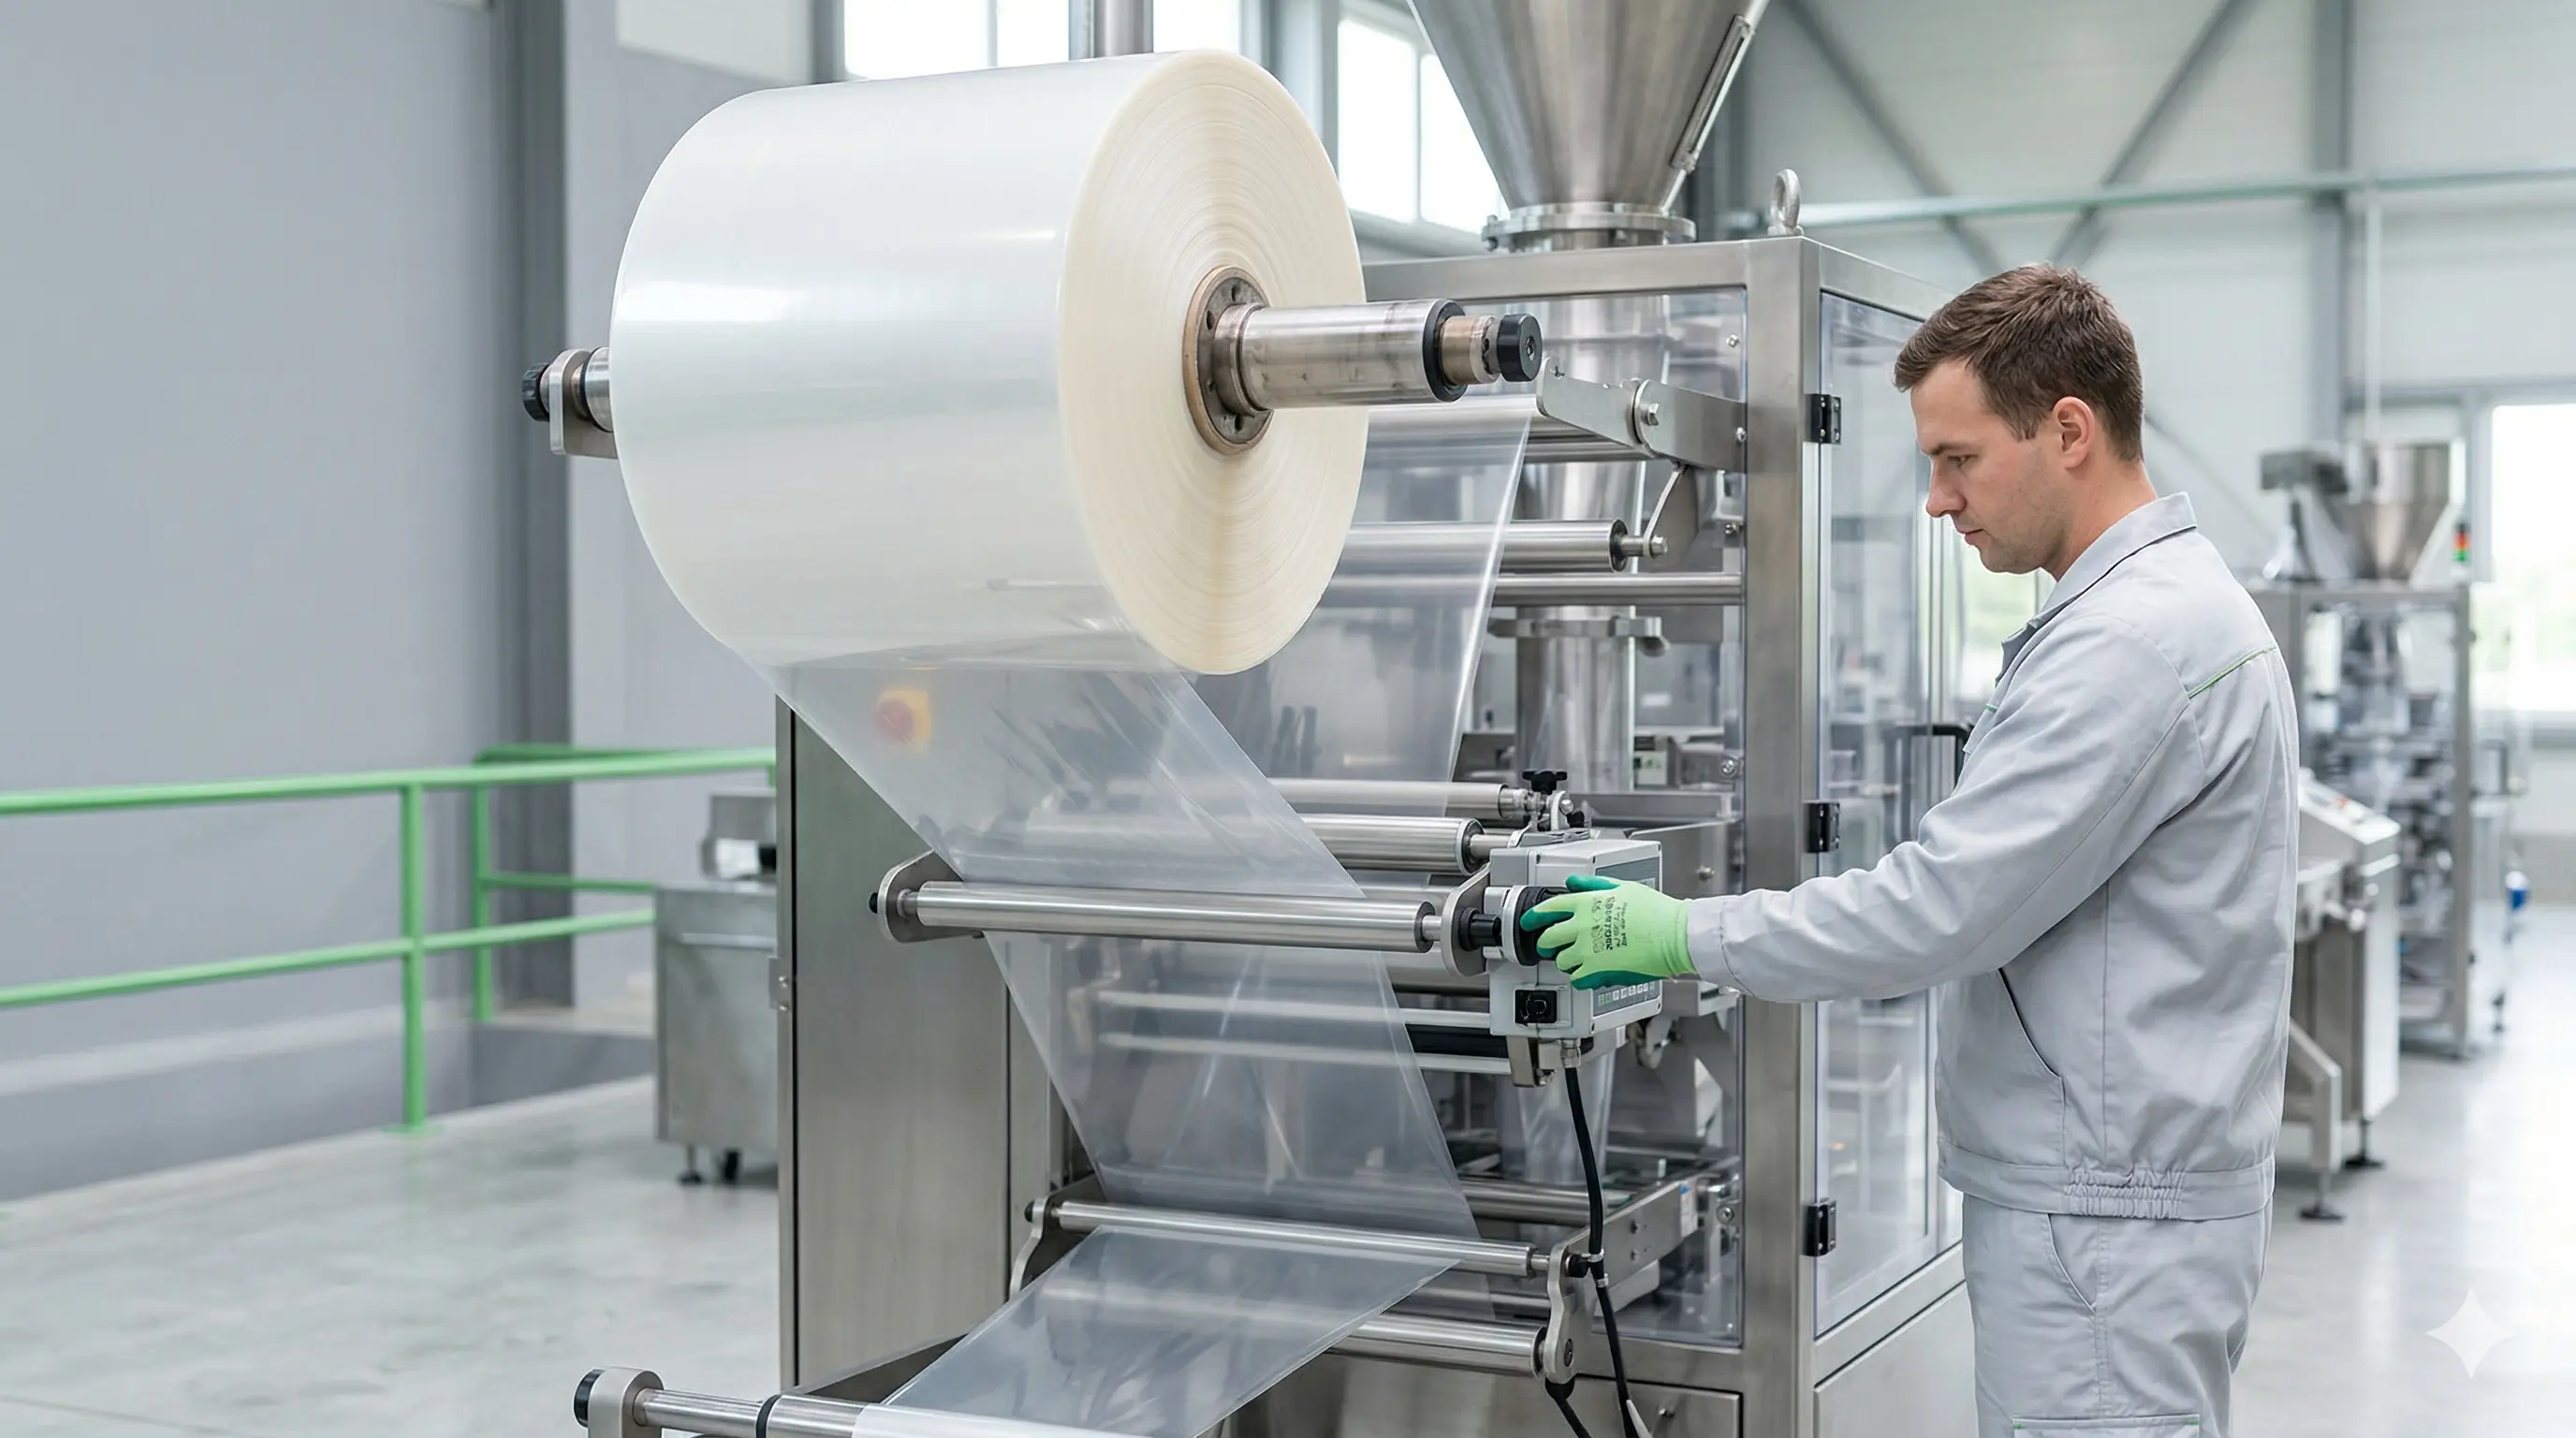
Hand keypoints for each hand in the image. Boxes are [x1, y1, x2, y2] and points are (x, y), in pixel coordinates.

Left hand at [1518, 875, 1692, 989]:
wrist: (1674, 935)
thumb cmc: (1656, 911)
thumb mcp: (1623, 887)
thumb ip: (1594, 884)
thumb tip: (1573, 882)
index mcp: (1586, 903)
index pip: (1549, 908)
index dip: (1534, 916)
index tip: (1528, 921)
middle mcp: (1582, 926)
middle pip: (1548, 938)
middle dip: (1546, 943)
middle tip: (1549, 946)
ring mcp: (1588, 950)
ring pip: (1561, 961)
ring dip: (1566, 961)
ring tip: (1578, 959)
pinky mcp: (1597, 971)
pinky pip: (1577, 979)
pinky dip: (1581, 978)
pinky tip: (1589, 973)